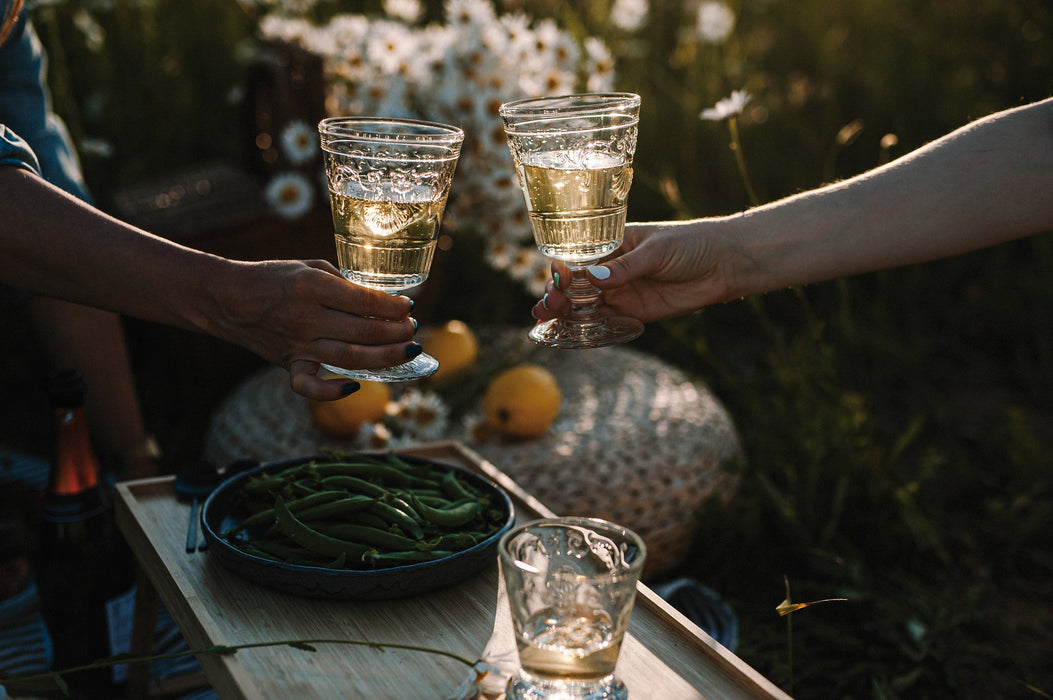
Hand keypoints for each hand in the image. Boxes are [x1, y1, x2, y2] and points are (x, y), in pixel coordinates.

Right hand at [209, 259, 417, 400]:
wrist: (228, 298)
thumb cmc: (275, 277)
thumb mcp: (312, 267)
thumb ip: (345, 284)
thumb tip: (380, 300)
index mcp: (314, 287)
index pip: (367, 300)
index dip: (395, 306)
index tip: (407, 306)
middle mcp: (308, 318)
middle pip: (366, 331)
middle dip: (398, 332)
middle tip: (412, 330)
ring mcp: (298, 344)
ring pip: (351, 357)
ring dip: (386, 357)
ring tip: (407, 351)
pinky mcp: (288, 364)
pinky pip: (309, 387)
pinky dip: (332, 392)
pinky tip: (356, 386)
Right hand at [531, 219, 734, 323]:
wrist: (723, 265)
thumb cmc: (691, 244)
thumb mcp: (657, 251)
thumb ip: (626, 267)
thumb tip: (594, 280)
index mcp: (613, 244)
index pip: (579, 256)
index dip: (562, 269)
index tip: (554, 279)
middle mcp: (613, 269)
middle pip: (576, 283)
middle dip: (557, 293)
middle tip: (546, 305)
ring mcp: (623, 291)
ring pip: (585, 304)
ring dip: (564, 311)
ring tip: (544, 318)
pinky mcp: (635, 312)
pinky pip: (606, 321)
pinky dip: (587, 327)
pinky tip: (569, 331)